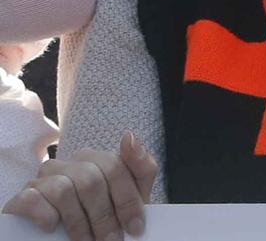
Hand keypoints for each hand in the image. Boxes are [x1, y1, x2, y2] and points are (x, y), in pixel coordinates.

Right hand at [2, 134, 156, 239]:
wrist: (63, 239)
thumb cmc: (100, 215)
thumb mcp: (128, 196)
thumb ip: (140, 168)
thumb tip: (129, 137)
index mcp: (94, 160)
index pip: (115, 167)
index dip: (127, 200)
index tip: (135, 227)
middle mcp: (68, 164)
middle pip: (91, 180)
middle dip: (105, 216)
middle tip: (111, 240)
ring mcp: (44, 179)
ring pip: (64, 190)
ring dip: (78, 222)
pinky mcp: (24, 196)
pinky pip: (34, 199)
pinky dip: (46, 216)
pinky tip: (53, 228)